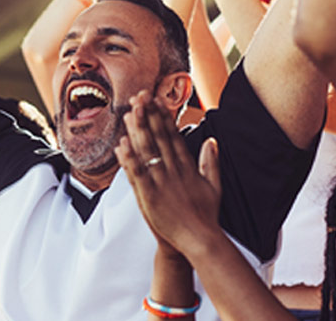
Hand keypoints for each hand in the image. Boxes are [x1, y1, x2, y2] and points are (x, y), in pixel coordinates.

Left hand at [116, 91, 221, 253]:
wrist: (200, 239)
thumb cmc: (206, 215)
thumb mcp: (214, 185)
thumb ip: (210, 162)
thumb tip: (212, 141)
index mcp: (187, 167)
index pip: (173, 136)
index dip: (163, 117)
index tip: (157, 101)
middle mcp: (174, 171)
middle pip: (159, 138)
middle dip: (149, 115)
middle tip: (140, 96)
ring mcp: (162, 182)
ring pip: (147, 151)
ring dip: (138, 130)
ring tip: (129, 112)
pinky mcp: (150, 196)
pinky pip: (138, 174)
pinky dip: (130, 159)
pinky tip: (122, 145)